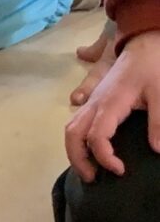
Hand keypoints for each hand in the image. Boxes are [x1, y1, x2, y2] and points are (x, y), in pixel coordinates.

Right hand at [65, 31, 159, 181]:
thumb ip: (158, 121)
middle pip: (72, 135)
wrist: (144, 43)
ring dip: (75, 151)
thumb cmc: (153, 67)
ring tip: (90, 168)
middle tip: (94, 178)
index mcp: (109, 104)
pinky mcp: (93, 100)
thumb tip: (157, 150)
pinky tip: (89, 150)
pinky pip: (75, 123)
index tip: (121, 171)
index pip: (96, 137)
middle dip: (78, 159)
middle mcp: (94, 104)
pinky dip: (77, 140)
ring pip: (70, 129)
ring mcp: (91, 101)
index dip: (105, 158)